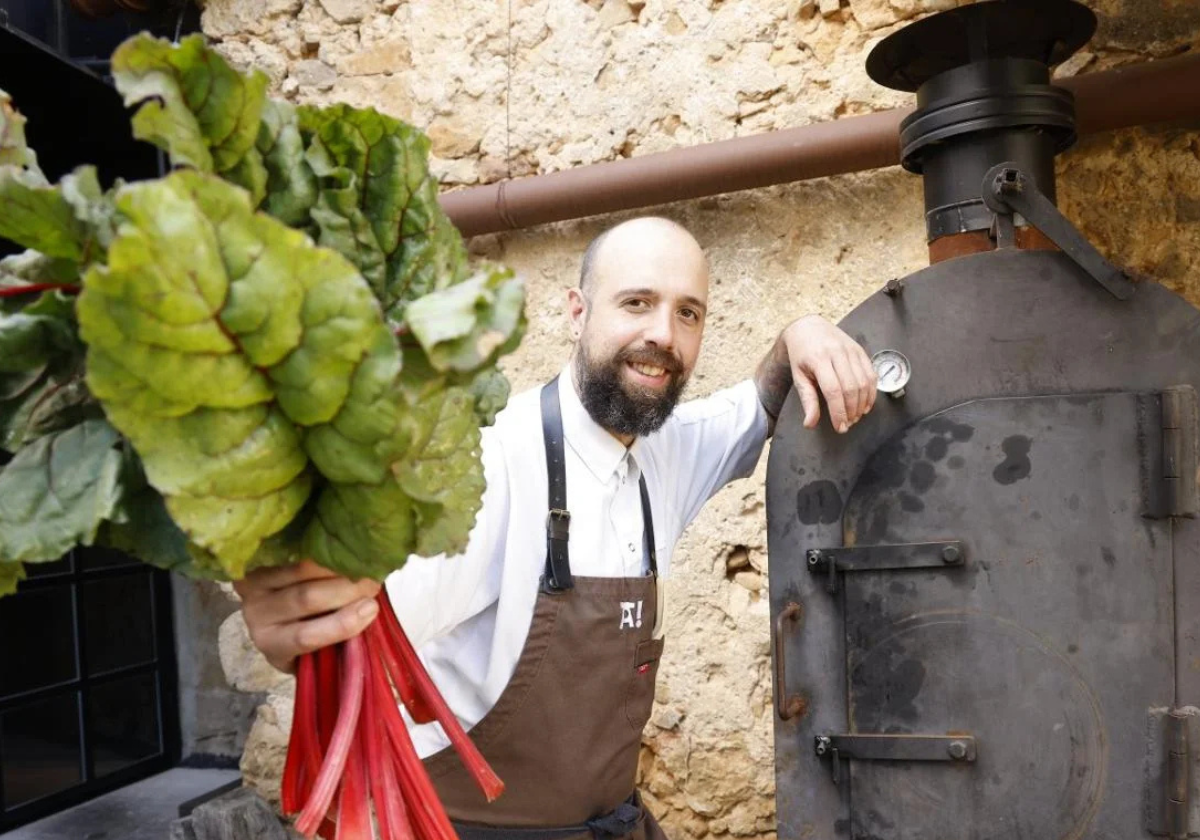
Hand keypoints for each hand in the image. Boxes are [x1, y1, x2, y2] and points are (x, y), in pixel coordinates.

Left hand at [233, 560, 381, 673]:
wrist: (276, 605)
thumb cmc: (309, 628)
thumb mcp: (321, 647)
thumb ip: (339, 633)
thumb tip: (370, 609)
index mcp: (275, 647)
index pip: (304, 637)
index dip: (341, 624)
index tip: (372, 608)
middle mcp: (257, 617)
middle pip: (305, 599)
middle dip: (347, 589)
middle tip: (373, 582)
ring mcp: (254, 586)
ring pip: (301, 569)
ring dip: (339, 566)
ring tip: (363, 564)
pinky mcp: (258, 560)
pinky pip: (294, 550)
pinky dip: (323, 550)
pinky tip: (344, 550)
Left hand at [781, 315, 876, 432]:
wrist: (809, 328)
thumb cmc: (801, 356)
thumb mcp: (799, 377)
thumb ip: (807, 400)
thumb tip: (810, 424)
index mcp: (818, 359)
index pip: (833, 390)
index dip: (839, 412)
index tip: (840, 427)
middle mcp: (837, 352)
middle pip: (851, 387)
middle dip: (851, 410)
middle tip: (848, 424)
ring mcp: (851, 350)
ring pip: (864, 382)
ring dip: (862, 403)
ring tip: (856, 416)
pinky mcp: (860, 350)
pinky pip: (871, 374)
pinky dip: (871, 392)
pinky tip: (865, 404)